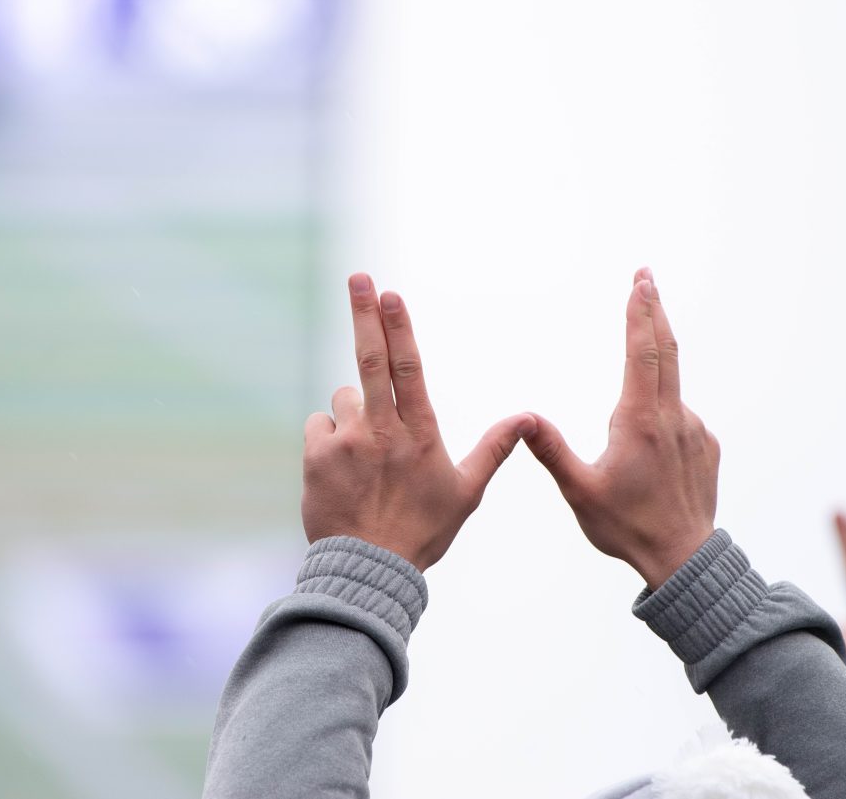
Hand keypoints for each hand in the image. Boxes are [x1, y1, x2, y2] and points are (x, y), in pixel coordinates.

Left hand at [301, 273, 536, 571]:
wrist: (370, 570)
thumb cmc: (423, 530)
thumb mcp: (467, 491)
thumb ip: (494, 448)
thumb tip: (529, 417)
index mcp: (420, 434)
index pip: (409, 367)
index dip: (399, 326)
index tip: (389, 292)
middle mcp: (382, 430)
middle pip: (370, 358)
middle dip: (364, 313)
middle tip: (358, 276)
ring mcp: (346, 442)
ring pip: (343, 399)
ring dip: (352, 411)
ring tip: (365, 456)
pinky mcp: (316, 457)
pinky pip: (318, 426)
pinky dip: (327, 437)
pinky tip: (341, 468)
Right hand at [523, 269, 718, 588]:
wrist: (684, 559)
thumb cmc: (627, 527)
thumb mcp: (579, 491)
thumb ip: (552, 451)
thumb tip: (524, 417)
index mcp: (640, 421)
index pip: (643, 353)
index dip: (639, 313)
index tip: (640, 281)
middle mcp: (673, 417)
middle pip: (667, 351)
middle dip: (654, 311)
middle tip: (647, 277)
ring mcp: (694, 430)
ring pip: (672, 387)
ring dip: (656, 366)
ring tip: (637, 376)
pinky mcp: (706, 446)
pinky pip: (681, 416)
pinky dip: (664, 410)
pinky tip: (651, 441)